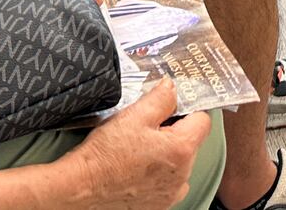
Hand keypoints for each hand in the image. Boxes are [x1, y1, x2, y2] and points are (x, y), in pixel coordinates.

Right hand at [73, 80, 211, 209]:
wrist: (82, 187)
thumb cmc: (105, 155)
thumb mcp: (134, 115)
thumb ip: (161, 98)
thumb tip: (172, 87)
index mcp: (181, 149)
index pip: (202, 120)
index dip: (187, 109)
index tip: (172, 108)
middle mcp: (182, 175)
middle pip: (191, 142)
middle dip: (173, 132)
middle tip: (146, 129)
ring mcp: (171, 193)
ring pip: (180, 163)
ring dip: (166, 154)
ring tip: (138, 150)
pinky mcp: (159, 204)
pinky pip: (168, 182)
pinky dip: (158, 174)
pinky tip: (137, 168)